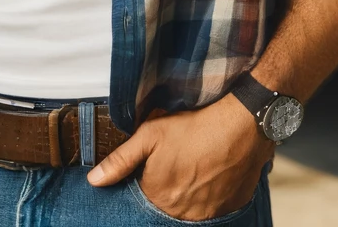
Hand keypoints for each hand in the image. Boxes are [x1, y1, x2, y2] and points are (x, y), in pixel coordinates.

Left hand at [86, 96, 272, 220]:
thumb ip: (120, 160)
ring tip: (196, 166)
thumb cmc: (196, 128)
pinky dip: (210, 195)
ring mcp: (208, 213)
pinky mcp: (229, 208)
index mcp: (159, 196)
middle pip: (167, 204)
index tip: (158, 164)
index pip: (145, 196)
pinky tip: (212, 173)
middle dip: (169, 186)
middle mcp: (182, 212)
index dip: (149, 178)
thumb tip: (94, 181)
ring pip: (190, 208)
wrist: (243, 125)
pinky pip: (213, 208)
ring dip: (189, 192)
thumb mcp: (150, 135)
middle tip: (180, 162)